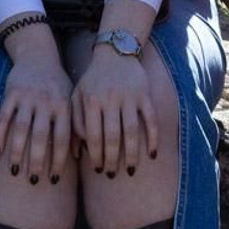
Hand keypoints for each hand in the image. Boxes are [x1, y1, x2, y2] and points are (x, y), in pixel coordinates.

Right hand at [0, 52, 72, 186]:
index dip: (58, 160)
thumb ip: (76, 126)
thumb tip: (80, 156)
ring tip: (14, 170)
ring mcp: (27, 97)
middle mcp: (46, 103)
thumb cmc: (57, 85)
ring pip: (21, 129)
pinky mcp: (11, 93)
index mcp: (64, 107)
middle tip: (33, 180)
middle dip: (36, 160)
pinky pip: (3, 117)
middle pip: (41, 136)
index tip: (53, 179)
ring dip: (17, 152)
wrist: (38, 56)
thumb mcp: (71, 102)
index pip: (62, 139)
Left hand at [71, 48, 156, 178]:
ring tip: (130, 170)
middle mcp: (110, 99)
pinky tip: (152, 154)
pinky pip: (151, 120)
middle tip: (112, 174)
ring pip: (132, 131)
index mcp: (91, 100)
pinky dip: (152, 138)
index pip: (93, 135)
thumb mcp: (77, 96)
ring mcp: (129, 97)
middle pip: (112, 136)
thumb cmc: (92, 81)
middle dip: (112, 159)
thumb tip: (79, 150)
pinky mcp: (145, 95)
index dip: (96, 155)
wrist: (114, 54)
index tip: (97, 169)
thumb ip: (75, 121)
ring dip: (132, 154)